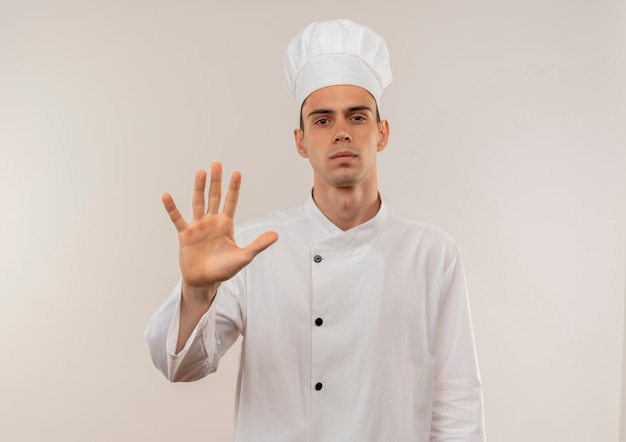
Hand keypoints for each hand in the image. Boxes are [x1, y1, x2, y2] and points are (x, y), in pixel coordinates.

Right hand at [162, 162, 278, 301]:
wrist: (204, 282)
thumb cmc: (224, 270)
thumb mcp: (244, 257)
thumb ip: (258, 245)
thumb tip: (275, 235)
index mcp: (226, 224)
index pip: (231, 202)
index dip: (233, 188)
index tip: (236, 173)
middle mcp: (212, 222)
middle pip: (214, 197)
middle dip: (216, 181)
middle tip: (217, 164)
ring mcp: (198, 226)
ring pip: (198, 202)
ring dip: (199, 188)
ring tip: (200, 173)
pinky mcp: (185, 234)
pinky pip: (177, 219)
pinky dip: (172, 208)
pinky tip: (167, 196)